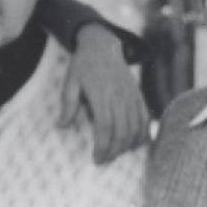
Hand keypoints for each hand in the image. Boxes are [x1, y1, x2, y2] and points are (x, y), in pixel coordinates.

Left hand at [61, 24, 150, 164]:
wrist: (102, 45)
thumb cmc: (83, 65)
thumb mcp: (70, 82)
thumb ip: (67, 104)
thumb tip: (62, 126)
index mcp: (101, 94)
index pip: (105, 126)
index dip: (103, 145)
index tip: (96, 158)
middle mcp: (119, 96)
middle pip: (122, 131)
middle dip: (114, 150)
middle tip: (103, 160)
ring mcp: (131, 95)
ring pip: (135, 127)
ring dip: (127, 145)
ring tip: (116, 154)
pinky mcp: (138, 95)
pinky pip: (145, 117)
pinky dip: (143, 133)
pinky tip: (135, 145)